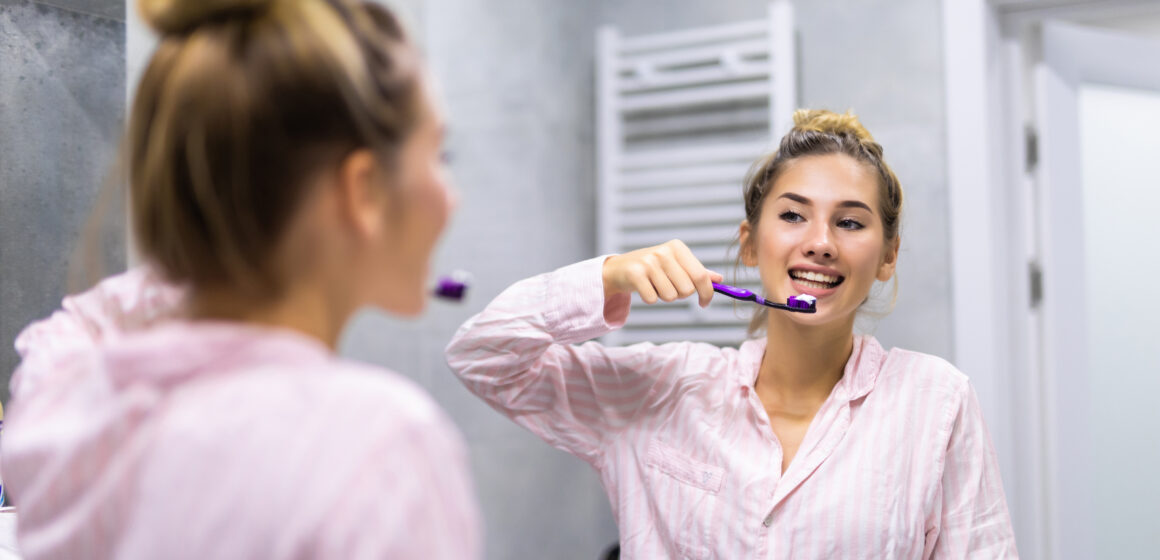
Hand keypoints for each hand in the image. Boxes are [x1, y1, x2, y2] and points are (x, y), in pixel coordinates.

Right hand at [602, 240, 723, 307]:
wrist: (620, 268)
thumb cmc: (652, 267)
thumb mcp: (676, 264)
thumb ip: (697, 272)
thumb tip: (719, 279)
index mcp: (677, 247)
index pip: (701, 276)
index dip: (707, 293)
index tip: (704, 303)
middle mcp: (664, 252)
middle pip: (687, 290)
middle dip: (679, 294)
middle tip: (668, 287)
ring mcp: (649, 262)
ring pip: (670, 296)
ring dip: (664, 296)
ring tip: (655, 285)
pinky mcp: (635, 273)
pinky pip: (652, 299)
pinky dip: (650, 298)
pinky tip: (644, 288)